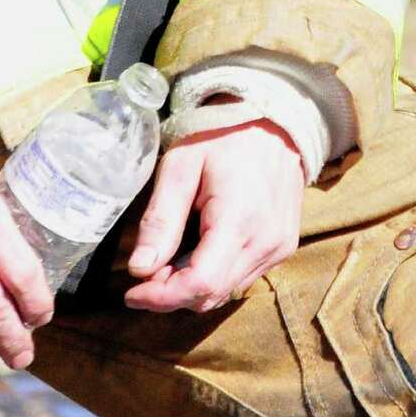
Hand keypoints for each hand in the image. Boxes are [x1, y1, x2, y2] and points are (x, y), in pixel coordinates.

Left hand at [124, 119, 303, 313]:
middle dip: (171, 294)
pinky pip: (243, 277)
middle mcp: (266, 242)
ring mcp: (279, 247)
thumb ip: (161, 218)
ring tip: (169, 259)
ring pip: (227, 291)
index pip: (200, 284)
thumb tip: (139, 268)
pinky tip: (197, 251)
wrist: (274, 118)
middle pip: (212, 295)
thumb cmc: (223, 135)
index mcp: (239, 219)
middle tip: (145, 273)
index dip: (162, 297)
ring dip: (192, 287)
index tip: (131, 293)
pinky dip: (215, 275)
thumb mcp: (181, 165)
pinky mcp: (283, 247)